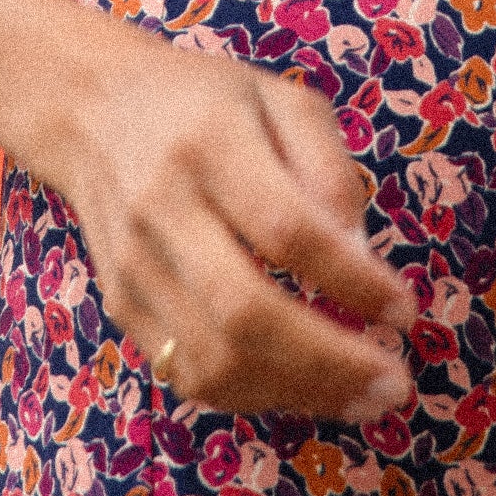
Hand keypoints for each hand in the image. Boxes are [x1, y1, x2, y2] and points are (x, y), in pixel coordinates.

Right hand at [47, 13, 416, 420]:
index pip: (286, 228)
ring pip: (216, 359)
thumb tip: (361, 256)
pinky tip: (302, 388)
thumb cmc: (204, 102)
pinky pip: (189, 373)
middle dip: (330, 361)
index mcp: (209, 141)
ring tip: (362, 398)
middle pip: (245, 310)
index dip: (352, 280)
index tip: (404, 311)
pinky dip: (254, 395)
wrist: (92, 109)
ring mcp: (134, 264)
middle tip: (395, 383)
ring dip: (299, 393)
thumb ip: (328, 167)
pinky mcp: (121, 305)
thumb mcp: (278, 98)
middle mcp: (162, 206)